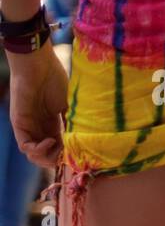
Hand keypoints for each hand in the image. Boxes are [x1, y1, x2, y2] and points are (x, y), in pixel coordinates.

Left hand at [6, 42, 67, 166]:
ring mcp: (28, 126)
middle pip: (45, 154)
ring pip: (33, 154)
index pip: (58, 147)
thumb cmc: (55, 80)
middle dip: (56, 160)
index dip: (66, 155)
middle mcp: (39, 127)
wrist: (38, 66)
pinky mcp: (19, 123)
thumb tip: (84, 142)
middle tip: (67, 156)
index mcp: (52, 124)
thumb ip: (73, 124)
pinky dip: (37, 150)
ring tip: (57, 150)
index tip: (78, 154)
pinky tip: (49, 141)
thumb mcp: (70, 106)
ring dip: (46, 158)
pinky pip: (24, 145)